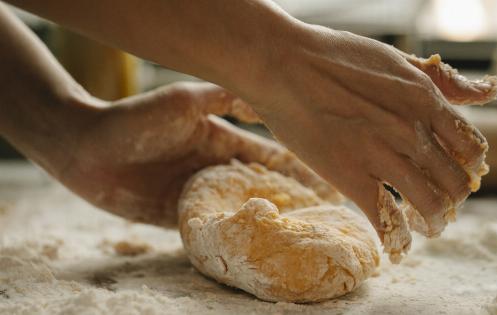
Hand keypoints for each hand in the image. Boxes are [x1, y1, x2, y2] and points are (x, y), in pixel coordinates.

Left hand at [57, 82, 340, 226]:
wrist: (86, 149)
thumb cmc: (136, 118)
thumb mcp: (185, 100)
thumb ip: (224, 97)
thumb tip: (266, 98)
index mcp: (220, 140)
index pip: (266, 156)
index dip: (295, 166)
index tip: (326, 177)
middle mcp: (213, 168)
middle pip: (259, 187)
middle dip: (289, 198)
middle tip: (323, 213)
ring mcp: (196, 194)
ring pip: (238, 209)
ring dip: (263, 220)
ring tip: (296, 233)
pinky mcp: (176, 217)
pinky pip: (210, 228)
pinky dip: (231, 235)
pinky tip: (253, 246)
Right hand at [245, 25, 496, 237]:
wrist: (284, 64)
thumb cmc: (335, 56)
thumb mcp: (398, 59)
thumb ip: (443, 80)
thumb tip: (489, 91)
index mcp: (426, 100)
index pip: (472, 149)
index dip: (469, 167)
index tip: (457, 173)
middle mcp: (412, 131)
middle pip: (456, 182)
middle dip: (454, 198)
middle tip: (442, 204)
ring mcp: (382, 156)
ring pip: (429, 205)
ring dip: (432, 222)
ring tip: (425, 226)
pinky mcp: (351, 177)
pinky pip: (384, 220)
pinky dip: (395, 239)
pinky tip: (395, 245)